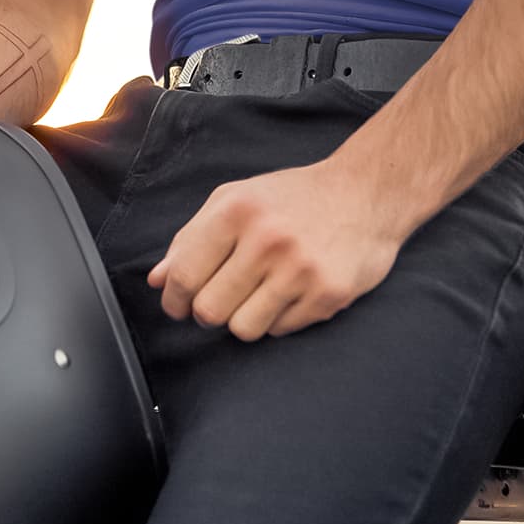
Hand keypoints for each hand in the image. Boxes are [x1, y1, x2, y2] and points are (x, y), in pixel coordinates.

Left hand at [145, 156, 403, 339]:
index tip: (179, 305)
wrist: (367, 193)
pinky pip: (280, 330)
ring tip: (259, 294)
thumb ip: (191, 238)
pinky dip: (278, 318)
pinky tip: (291, 292)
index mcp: (237, 210)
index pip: (185, 276)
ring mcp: (300, 269)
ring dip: (244, 318)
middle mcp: (268, 239)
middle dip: (209, 312)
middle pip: (210, 310)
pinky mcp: (328, 294)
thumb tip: (157, 280)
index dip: (174, 299)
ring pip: (243, 329)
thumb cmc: (294, 198)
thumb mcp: (235, 200)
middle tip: (222, 299)